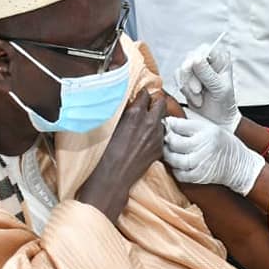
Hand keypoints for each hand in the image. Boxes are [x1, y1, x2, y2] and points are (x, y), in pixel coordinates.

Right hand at [77, 92, 166, 221]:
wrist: (114, 175)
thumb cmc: (106, 152)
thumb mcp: (111, 124)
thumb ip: (123, 112)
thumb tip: (128, 106)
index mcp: (136, 113)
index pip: (145, 94)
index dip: (143, 94)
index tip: (141, 95)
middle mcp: (150, 122)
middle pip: (160, 103)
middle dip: (155, 102)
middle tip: (149, 104)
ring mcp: (157, 136)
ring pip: (162, 120)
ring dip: (156, 119)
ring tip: (146, 124)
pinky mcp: (159, 148)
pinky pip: (161, 135)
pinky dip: (155, 134)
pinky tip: (145, 139)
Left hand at [162, 117, 263, 195]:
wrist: (240, 165)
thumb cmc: (225, 145)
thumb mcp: (212, 128)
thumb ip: (192, 126)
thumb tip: (170, 123)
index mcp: (207, 130)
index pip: (180, 125)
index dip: (169, 124)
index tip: (166, 124)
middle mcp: (204, 145)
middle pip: (175, 142)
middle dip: (166, 139)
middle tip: (164, 137)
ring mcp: (201, 162)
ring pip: (174, 158)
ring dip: (168, 154)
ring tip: (168, 150)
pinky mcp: (199, 176)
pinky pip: (179, 173)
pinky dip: (175, 168)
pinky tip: (177, 163)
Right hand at [175, 41, 240, 131]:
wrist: (217, 120)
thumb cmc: (224, 104)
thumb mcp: (219, 88)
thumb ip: (207, 73)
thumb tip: (196, 59)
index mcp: (220, 59)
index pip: (204, 50)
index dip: (198, 64)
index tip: (199, 83)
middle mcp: (208, 61)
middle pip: (189, 59)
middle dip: (191, 79)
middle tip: (198, 92)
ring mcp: (196, 69)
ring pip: (181, 69)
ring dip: (187, 87)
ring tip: (199, 98)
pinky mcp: (187, 78)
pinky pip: (177, 77)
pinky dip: (184, 90)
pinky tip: (195, 98)